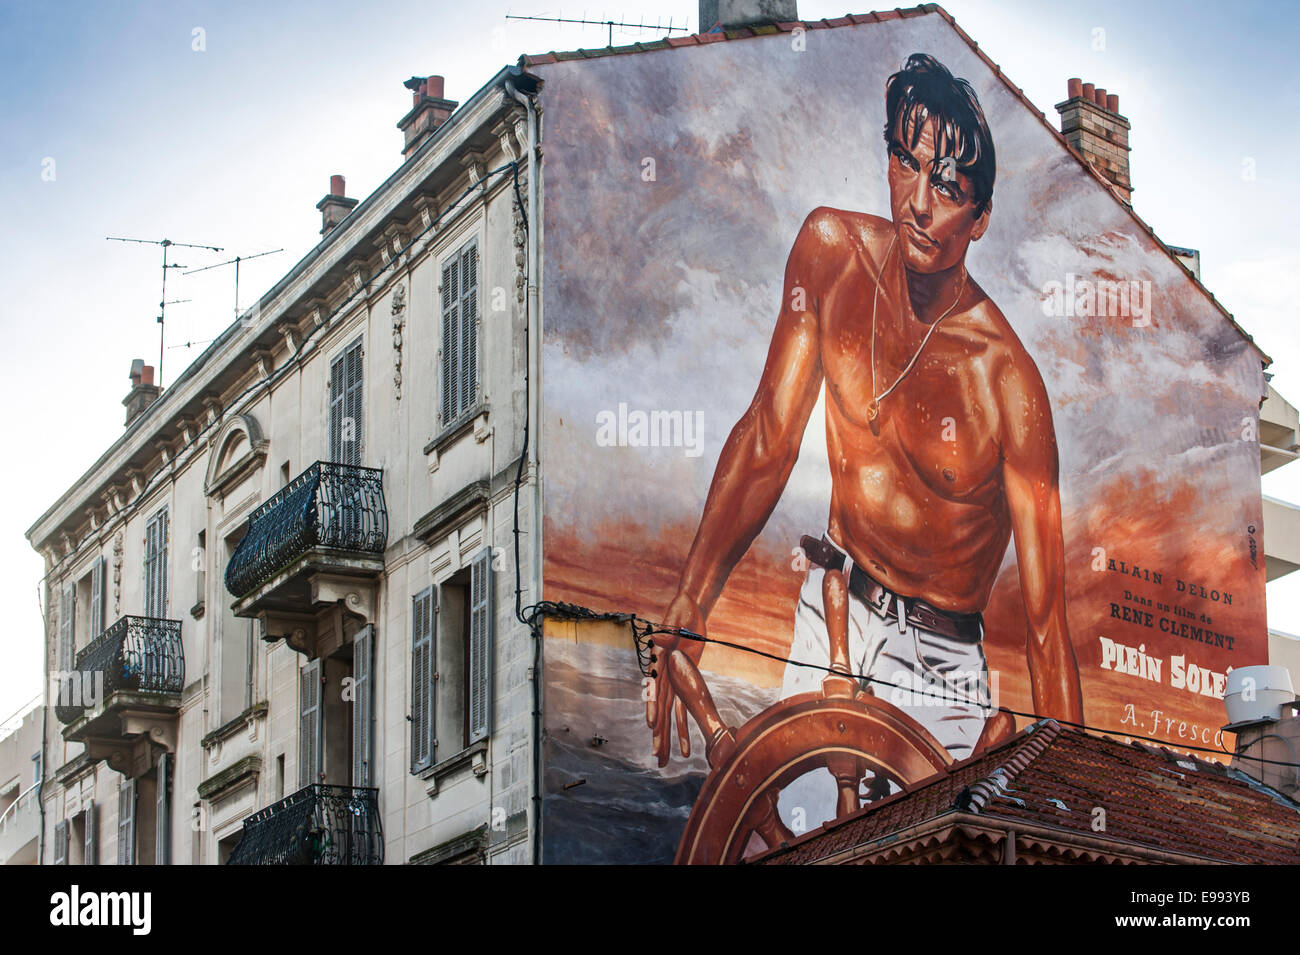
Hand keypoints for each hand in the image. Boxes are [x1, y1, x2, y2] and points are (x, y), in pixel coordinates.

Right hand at [647, 592, 706, 766]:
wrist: (689, 611)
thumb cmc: (680, 612)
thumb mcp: (675, 620)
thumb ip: (667, 631)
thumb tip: (659, 639)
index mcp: (659, 661)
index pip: (656, 686)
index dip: (653, 705)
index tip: (651, 724)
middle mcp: (663, 676)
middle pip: (661, 708)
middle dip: (659, 732)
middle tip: (656, 756)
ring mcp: (674, 682)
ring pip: (670, 715)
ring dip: (668, 737)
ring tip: (663, 761)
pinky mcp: (685, 683)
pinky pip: (684, 710)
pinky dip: (684, 728)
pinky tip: (685, 748)